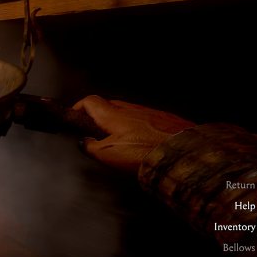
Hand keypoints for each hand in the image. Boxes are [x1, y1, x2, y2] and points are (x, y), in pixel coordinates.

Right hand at [73, 95, 195, 173]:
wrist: (182, 152)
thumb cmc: (144, 153)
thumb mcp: (108, 155)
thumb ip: (91, 147)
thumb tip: (84, 143)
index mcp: (113, 115)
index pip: (90, 101)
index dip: (79, 107)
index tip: (74, 116)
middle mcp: (130, 109)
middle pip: (108, 105)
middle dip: (98, 115)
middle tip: (94, 131)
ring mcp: (148, 112)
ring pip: (127, 112)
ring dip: (118, 121)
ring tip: (118, 139)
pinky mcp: (164, 118)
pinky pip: (144, 118)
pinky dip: (137, 126)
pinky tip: (141, 140)